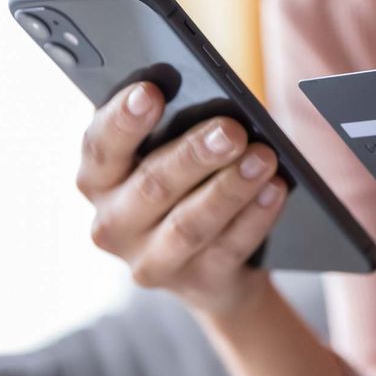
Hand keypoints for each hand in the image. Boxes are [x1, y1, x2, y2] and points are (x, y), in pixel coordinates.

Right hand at [76, 81, 287, 314]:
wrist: (211, 266)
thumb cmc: (187, 184)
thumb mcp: (168, 154)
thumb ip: (174, 127)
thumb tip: (213, 101)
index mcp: (99, 180)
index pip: (101, 146)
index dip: (123, 119)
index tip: (150, 91)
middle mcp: (113, 224)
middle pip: (152, 185)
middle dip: (194, 155)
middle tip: (231, 130)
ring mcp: (151, 261)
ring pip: (190, 223)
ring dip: (230, 188)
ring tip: (264, 157)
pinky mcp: (195, 283)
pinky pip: (228, 248)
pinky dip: (256, 216)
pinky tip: (276, 189)